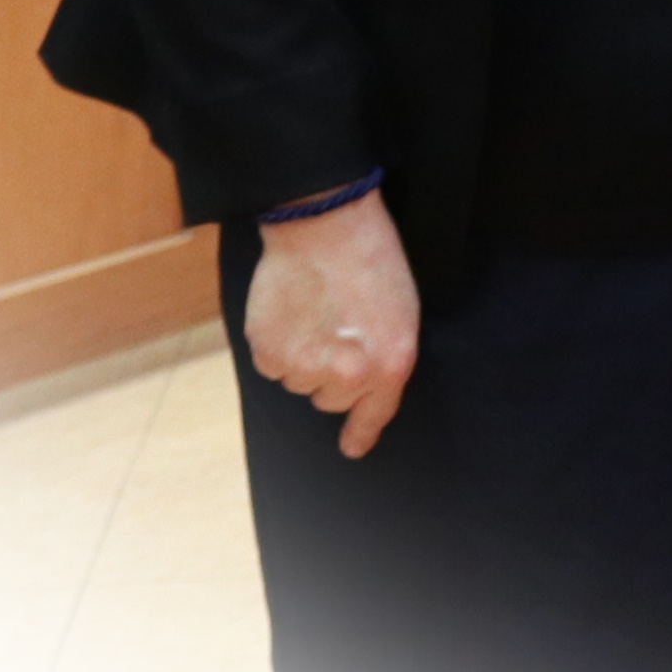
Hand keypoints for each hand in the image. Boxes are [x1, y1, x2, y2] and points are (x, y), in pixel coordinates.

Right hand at [247, 192, 421, 458]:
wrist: (326, 224)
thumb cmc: (371, 260)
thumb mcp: (401, 313)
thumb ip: (386, 359)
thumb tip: (363, 390)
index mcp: (390, 364)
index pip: (375, 414)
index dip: (361, 433)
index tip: (352, 447)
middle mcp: (349, 375)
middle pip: (332, 399)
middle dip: (332, 372)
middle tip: (336, 329)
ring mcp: (306, 367)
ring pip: (300, 383)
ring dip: (303, 357)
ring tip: (314, 313)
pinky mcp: (270, 352)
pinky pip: (272, 366)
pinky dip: (277, 345)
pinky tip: (290, 312)